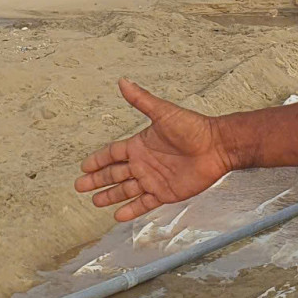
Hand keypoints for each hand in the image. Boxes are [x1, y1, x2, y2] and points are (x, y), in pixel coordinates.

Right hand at [75, 78, 231, 221]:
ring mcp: (154, 179)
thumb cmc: (193, 127)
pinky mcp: (165, 193)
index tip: (83, 166)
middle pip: (114, 173)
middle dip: (97, 180)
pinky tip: (118, 215)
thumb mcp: (163, 112)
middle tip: (79, 186)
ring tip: (94, 202)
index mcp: (140, 144)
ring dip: (110, 196)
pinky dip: (130, 210)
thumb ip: (141, 99)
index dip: (98, 160)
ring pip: (126, 190)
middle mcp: (144, 163)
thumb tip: (123, 81)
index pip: (112, 153)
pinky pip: (144, 203)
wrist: (217, 147)